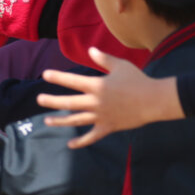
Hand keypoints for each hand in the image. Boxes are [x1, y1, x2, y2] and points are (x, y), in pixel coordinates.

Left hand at [37, 47, 181, 148]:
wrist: (155, 100)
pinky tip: (70, 144)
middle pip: (69, 103)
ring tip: (47, 121)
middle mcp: (96, 102)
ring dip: (60, 121)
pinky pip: (92, 136)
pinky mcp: (108, 127)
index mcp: (97, 86)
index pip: (72, 81)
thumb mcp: (120, 66)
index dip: (58, 77)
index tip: (45, 75)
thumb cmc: (138, 80)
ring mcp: (101, 116)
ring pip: (76, 120)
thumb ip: (103, 59)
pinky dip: (81, 142)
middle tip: (39, 100)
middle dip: (52, 102)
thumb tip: (90, 50)